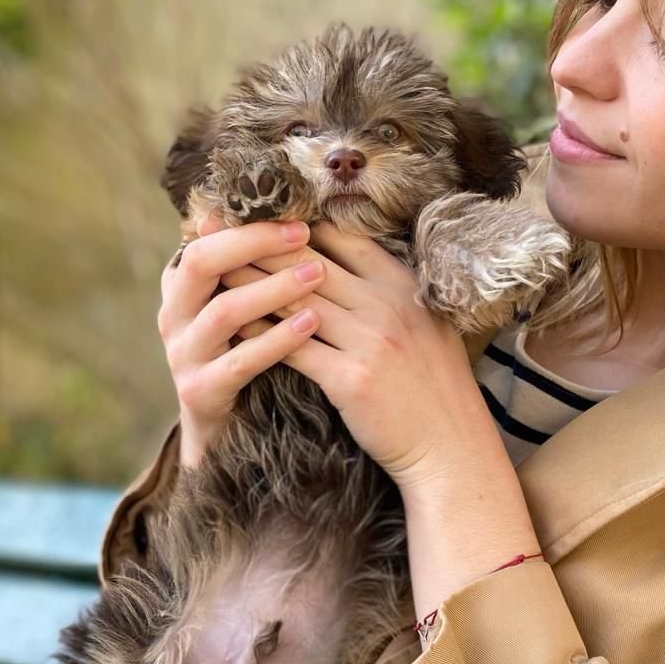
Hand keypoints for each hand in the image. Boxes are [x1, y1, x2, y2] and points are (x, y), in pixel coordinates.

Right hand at [157, 216, 325, 468]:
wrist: (225, 431)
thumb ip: (251, 269)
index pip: (205, 240)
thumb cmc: (242, 353)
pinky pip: (241, 361)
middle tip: (303, 237)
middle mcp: (172, 316)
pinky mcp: (201, 392)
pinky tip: (310, 325)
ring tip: (315, 275)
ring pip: (224, 312)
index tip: (297, 219)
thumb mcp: (240, 307)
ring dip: (273, 289)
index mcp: (179, 288)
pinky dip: (277, 340)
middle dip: (253, 245)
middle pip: (202, 264)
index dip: (248, 227)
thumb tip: (295, 215)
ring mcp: (183, 356)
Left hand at [211, 215, 491, 488]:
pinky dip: (260, 333)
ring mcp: (371, 340)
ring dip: (249, 281)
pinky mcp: (353, 379)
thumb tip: (342, 265)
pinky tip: (232, 325)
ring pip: (295, 300)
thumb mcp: (424, 324)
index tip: (257, 216)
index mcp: (403, 284)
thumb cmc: (434, 389)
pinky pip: (293, 348)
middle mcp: (387, 304)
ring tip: (213, 270)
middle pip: (309, 261)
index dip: (295, 225)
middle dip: (257, 243)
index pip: (341, 238)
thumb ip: (388, 293)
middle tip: (215, 229)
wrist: (451, 447)